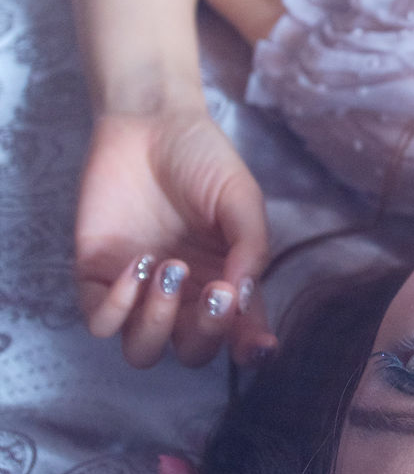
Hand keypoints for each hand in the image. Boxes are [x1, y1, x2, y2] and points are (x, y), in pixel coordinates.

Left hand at [75, 108, 273, 368]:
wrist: (151, 123)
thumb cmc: (203, 159)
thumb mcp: (242, 198)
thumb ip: (251, 247)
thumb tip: (244, 297)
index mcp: (223, 283)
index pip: (238, 334)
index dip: (249, 349)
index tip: (256, 344)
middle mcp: (183, 297)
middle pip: (192, 351)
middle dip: (206, 332)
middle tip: (215, 290)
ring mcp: (139, 292)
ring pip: (143, 349)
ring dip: (158, 324)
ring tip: (170, 269)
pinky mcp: (97, 277)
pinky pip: (101, 321)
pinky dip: (119, 306)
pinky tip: (138, 267)